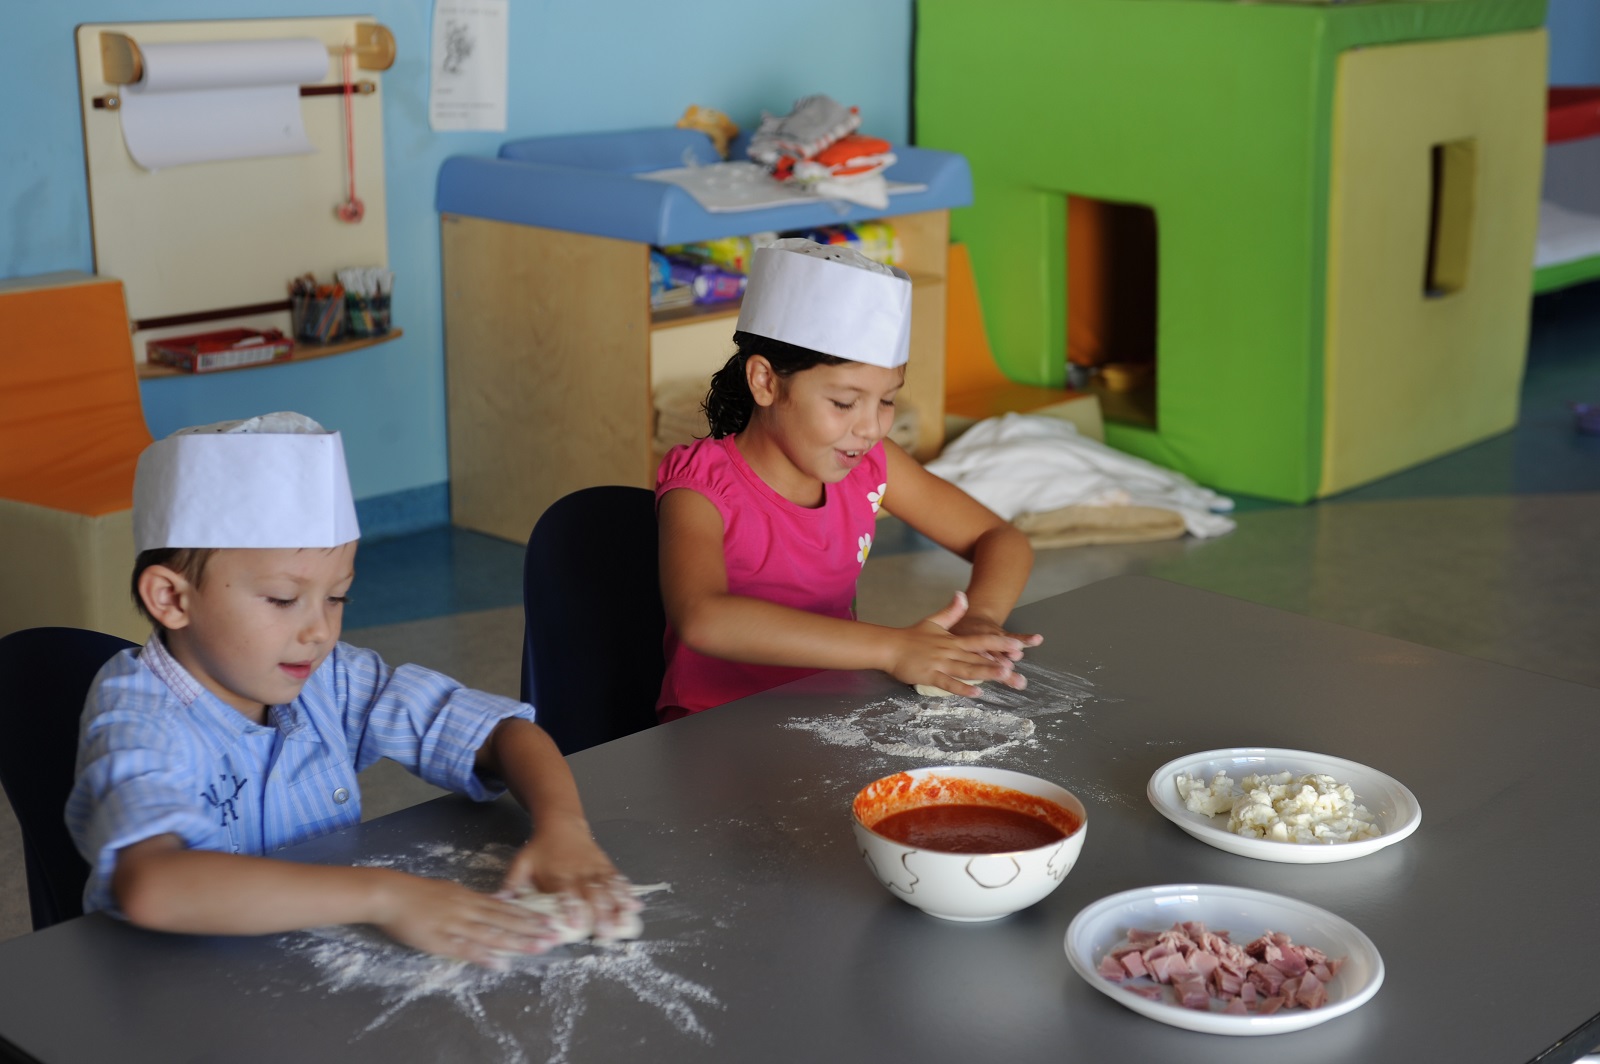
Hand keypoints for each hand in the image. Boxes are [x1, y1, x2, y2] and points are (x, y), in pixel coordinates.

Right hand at [369, 870, 561, 968]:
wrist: (390, 894)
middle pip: (506, 919)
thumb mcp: (449, 891)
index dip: (528, 915)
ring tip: (539, 947)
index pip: (506, 907)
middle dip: (532, 927)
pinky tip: (501, 963)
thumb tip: (490, 906)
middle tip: (556, 934)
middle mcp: (468, 909)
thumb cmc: (416, 894)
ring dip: (517, 941)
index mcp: (469, 898)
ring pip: (492, 933)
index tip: (549, 920)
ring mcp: (456, 924)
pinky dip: (484, 956)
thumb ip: (469, 901)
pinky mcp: (440, 940)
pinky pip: (466, 949)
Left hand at [501, 815, 640, 938]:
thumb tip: (496, 904)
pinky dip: (628, 893)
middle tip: (606, 934)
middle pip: (593, 894)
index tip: (577, 923)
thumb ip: (511, 885)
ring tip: (625, 925)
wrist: (562, 824)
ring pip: (609, 889)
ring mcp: (595, 869)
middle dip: (601, 914)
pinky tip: (636, 906)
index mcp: (558, 875)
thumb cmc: (540, 849)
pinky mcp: (606, 866)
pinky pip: (618, 880)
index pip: (566, 892)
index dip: (572, 907)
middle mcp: (579, 872)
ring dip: (618, 907)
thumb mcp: (521, 863)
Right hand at [887, 591, 1030, 696]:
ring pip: (967, 669)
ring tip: (1003, 676)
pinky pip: (948, 682)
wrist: (889, 645)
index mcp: (953, 640)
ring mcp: (940, 663)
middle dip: (997, 661)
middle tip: (1016, 667)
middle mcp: (949, 651)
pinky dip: (962, 688)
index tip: (1017, 645)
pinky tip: (976, 692)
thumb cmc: (911, 636)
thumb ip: (951, 611)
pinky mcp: (929, 675)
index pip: (981, 640)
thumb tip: (962, 594)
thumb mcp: (934, 621)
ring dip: (985, 672)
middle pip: (977, 657)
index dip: (999, 643)